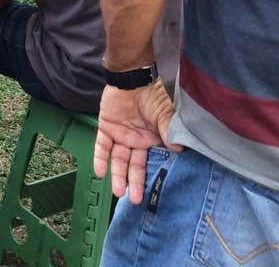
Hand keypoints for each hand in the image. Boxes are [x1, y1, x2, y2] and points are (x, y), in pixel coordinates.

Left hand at [92, 82, 178, 203]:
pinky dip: (100, 158)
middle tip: (135, 200)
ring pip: (119, 159)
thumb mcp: (165, 113)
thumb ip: (169, 130)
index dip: (150, 176)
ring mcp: (121, 135)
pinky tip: (99, 171)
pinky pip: (102, 145)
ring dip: (117, 175)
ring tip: (118, 192)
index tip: (152, 193)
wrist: (132, 78)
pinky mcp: (107, 127)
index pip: (151, 162)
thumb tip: (179, 148)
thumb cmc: (152, 95)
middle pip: (134, 165)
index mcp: (152, 140)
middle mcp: (136, 141)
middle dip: (134, 183)